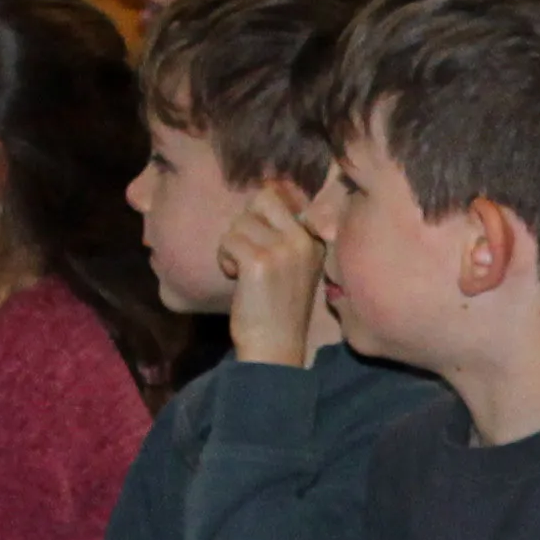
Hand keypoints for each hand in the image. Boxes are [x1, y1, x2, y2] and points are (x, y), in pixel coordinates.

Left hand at [221, 179, 324, 366]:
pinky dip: (224, 258)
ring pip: (240, 222)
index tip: (257, 234)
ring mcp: (283, 250)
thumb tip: (265, 191)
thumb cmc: (278, 310)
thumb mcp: (294, 266)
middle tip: (247, 252)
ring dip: (232, 245)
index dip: (262, 208)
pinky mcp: (259, 262)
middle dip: (245, 223)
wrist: (275, 348)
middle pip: (262, 199)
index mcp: (314, 241)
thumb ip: (284, 233)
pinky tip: (235, 278)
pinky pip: (229, 240)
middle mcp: (303, 241)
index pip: (284, 196)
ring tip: (241, 271)